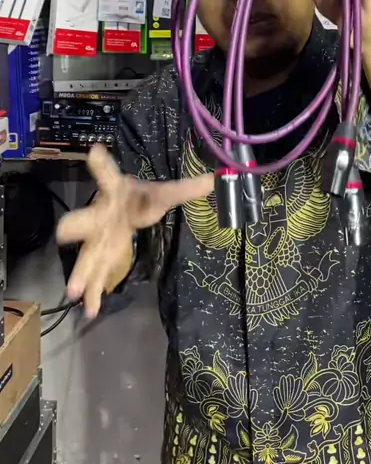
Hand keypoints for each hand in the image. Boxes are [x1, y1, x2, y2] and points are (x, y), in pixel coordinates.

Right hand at [57, 144, 212, 317]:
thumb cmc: (140, 198)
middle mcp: (100, 215)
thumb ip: (185, 189)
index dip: (101, 164)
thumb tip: (215, 180)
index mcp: (115, 192)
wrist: (126, 208)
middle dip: (73, 227)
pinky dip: (93, 293)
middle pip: (83, 219)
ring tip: (73, 292)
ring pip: (86, 254)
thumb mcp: (163, 193)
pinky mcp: (101, 255)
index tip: (95, 151)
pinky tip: (91, 311)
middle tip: (63, 235)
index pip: (108, 175)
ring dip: (81, 273)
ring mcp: (97, 238)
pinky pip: (95, 274)